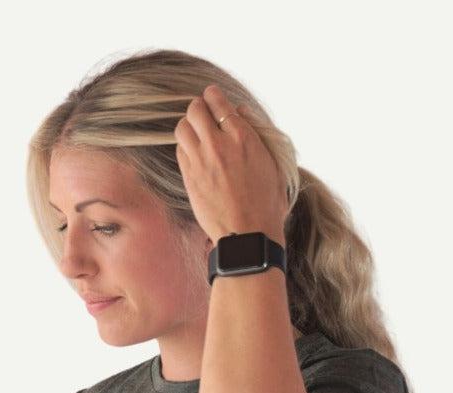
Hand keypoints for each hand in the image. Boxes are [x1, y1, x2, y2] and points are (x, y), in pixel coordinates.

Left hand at [173, 84, 288, 245]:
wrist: (248, 235)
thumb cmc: (266, 203)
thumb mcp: (273, 163)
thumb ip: (256, 132)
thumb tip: (240, 111)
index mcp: (243, 137)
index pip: (218, 102)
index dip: (213, 96)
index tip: (212, 97)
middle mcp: (219, 145)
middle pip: (195, 109)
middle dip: (198, 108)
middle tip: (202, 114)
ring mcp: (201, 161)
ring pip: (182, 127)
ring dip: (188, 126)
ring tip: (196, 133)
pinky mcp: (189, 178)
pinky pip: (180, 150)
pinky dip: (185, 147)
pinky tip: (194, 153)